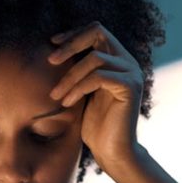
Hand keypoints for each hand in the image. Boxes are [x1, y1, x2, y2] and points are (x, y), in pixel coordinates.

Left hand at [47, 21, 142, 171]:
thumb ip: (77, 70)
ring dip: (69, 76)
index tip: (51, 44)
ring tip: (55, 95)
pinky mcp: (130, 87)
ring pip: (94, 58)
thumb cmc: (94, 125)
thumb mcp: (80, 91)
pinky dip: (78, 88)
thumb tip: (52, 49)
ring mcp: (131, 73)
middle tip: (50, 60)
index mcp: (117, 59)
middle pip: (98, 32)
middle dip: (71, 44)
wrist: (111, 151)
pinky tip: (67, 102)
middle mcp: (127, 62)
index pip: (96, 31)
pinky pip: (98, 76)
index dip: (73, 34)